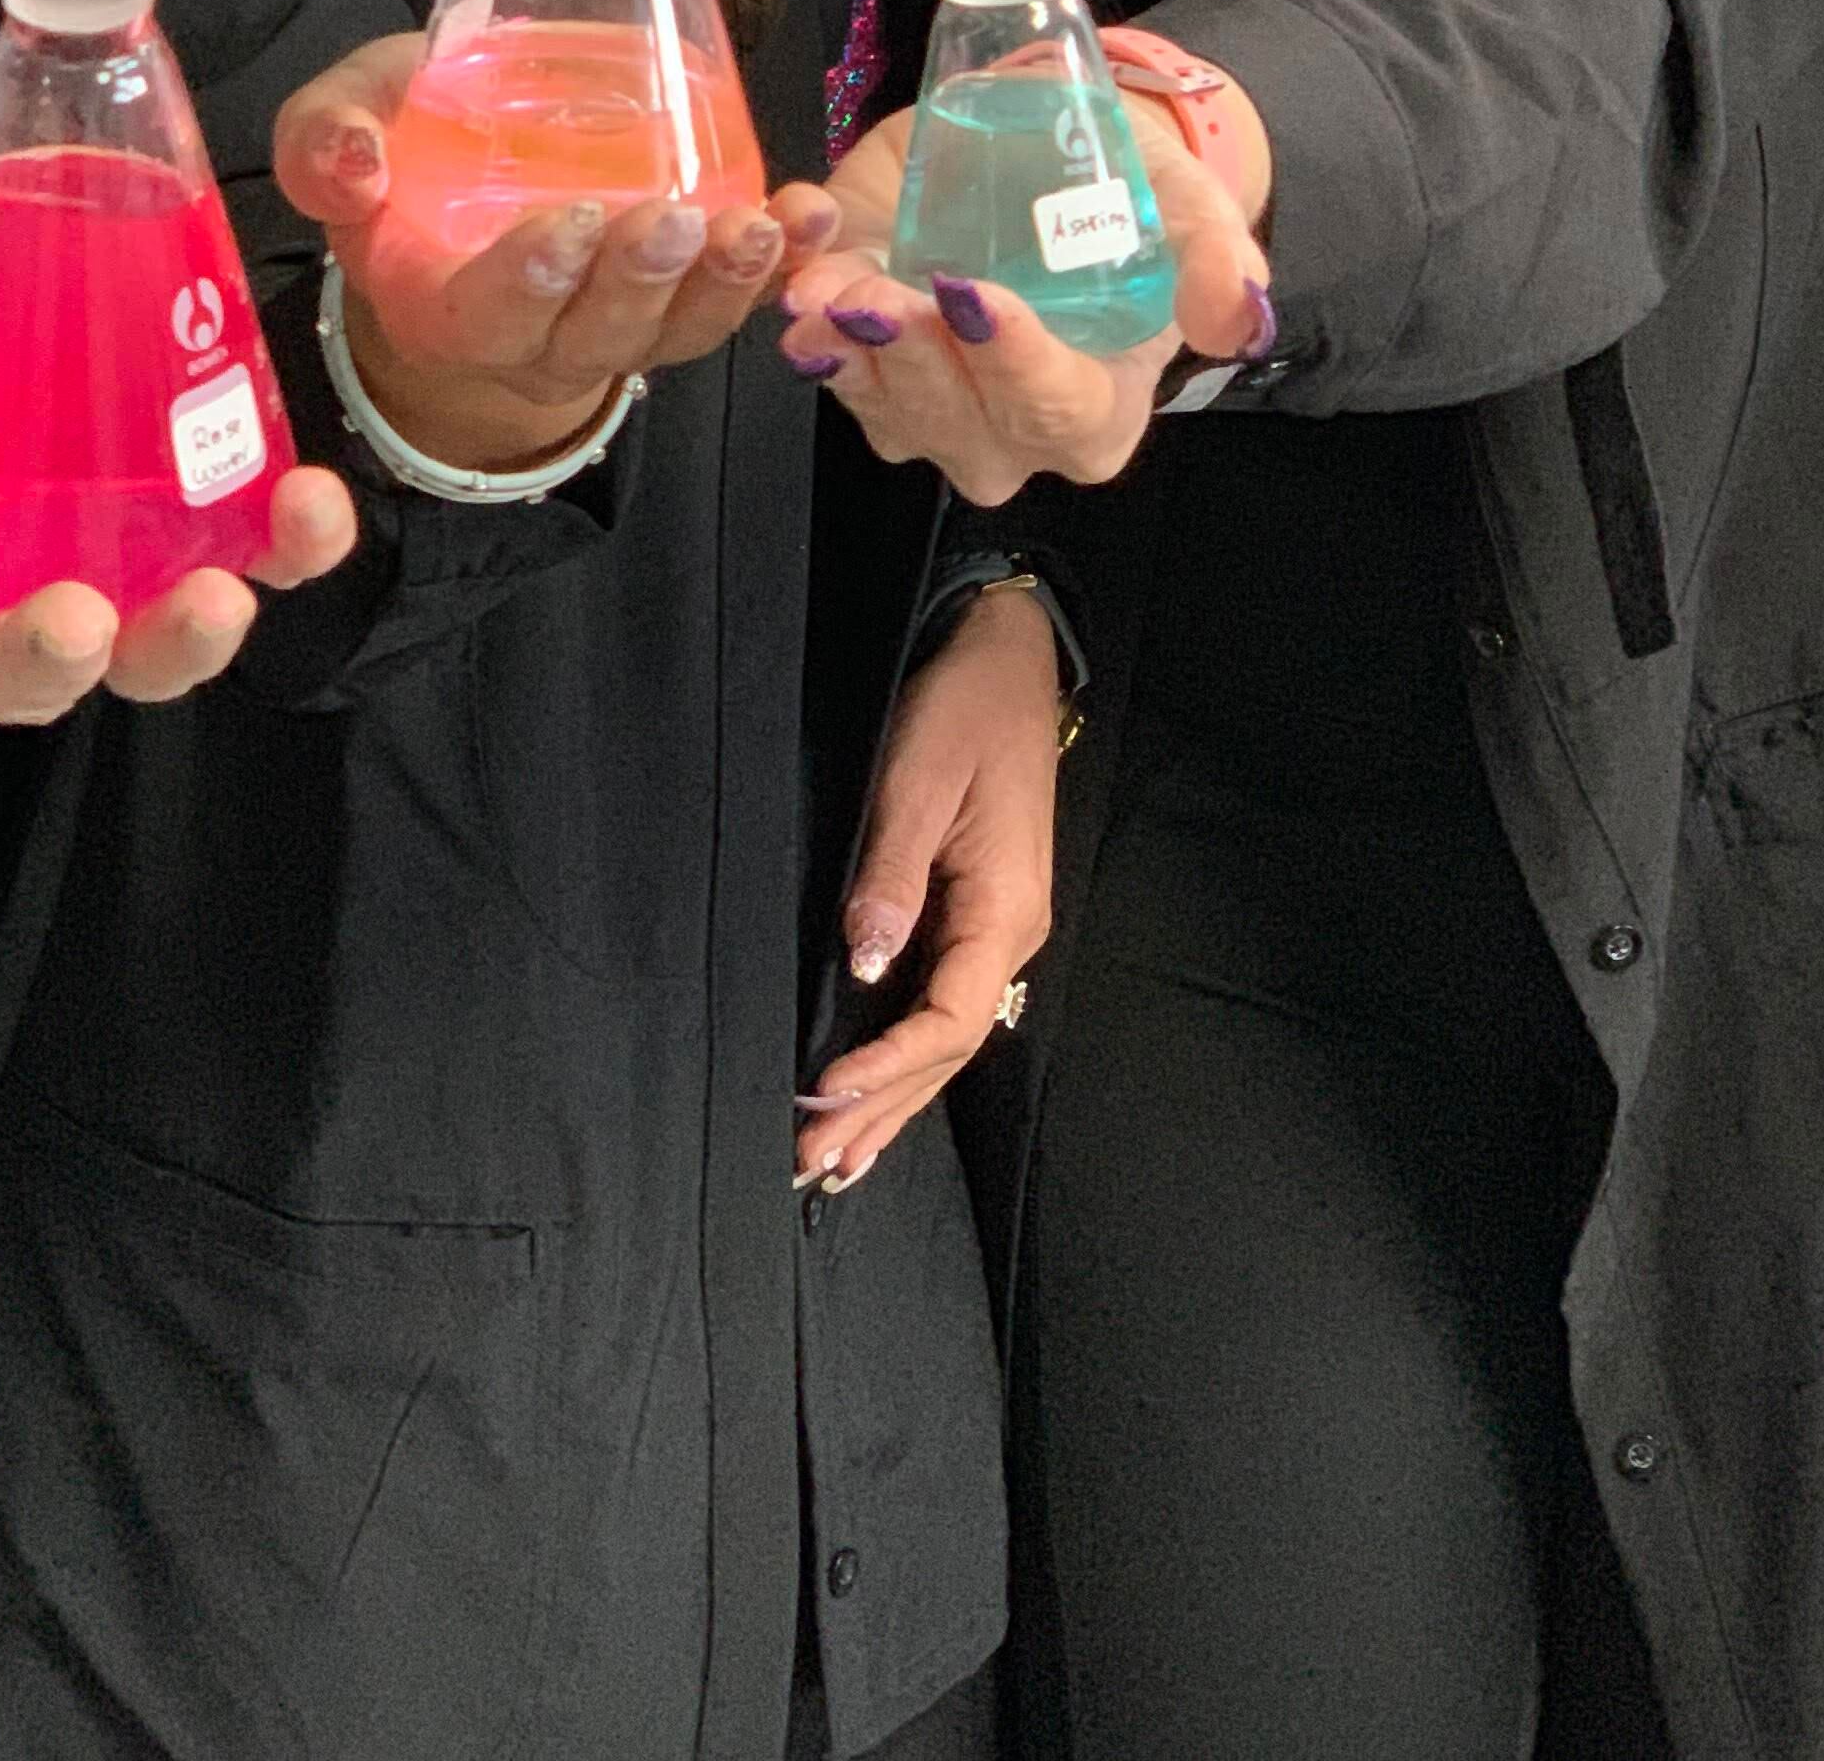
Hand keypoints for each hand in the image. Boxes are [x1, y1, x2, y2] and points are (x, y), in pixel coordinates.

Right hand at [0, 135, 357, 717]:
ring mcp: (95, 543)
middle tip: (76, 620)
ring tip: (219, 594)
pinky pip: (243, 546)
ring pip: (137, 640)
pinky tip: (309, 505)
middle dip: (47, 657)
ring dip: (180, 637)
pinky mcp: (186, 498)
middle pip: (12, 664)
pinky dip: (285, 546)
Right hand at [273, 33, 840, 473]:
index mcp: (444, 307)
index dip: (530, 281)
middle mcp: (537, 342)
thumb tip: (355, 167)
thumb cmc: (400, 154)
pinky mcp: (675, 303)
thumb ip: (326, 142)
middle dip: (641, 281)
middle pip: (597, 335)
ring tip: (767, 223)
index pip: (487, 316)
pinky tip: (811, 218)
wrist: (455, 187)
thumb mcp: (338, 128)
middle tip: (678, 221)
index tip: (571, 224)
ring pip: (675, 332)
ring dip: (727, 282)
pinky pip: (729, 303)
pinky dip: (778, 267)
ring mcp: (617, 331)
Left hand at [773, 100, 1271, 505]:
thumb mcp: (1188, 207)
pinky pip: (822, 358)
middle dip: (912, 360)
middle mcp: (1003, 432)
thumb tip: (1240, 311)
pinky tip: (793, 270)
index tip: (975, 297)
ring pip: (876, 401)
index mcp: (1093, 413)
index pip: (1054, 411)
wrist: (1051, 157)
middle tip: (883, 294)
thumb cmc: (1124, 193)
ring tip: (823, 289)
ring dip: (842, 349)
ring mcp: (921, 406)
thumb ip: (1218, 258)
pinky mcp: (858, 358)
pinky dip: (800, 316)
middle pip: (953, 421)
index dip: (1013, 363)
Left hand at [795, 581, 1061, 1193]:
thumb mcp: (918, 783)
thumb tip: (865, 963)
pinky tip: (875, 1090)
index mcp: (1004, 911)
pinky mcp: (975, 912)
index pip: (945, 1020)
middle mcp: (1009, 934)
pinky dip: (904, 1057)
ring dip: (893, 1100)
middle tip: (814, 1165)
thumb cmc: (965, 710)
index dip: (884, 1068)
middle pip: (946, 1051)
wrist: (1006, 657)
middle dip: (882, 1111)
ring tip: (840, 1161)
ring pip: (944, 1038)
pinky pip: (940, 1005)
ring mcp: (996, 928)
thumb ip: (890, 878)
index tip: (822, 1096)